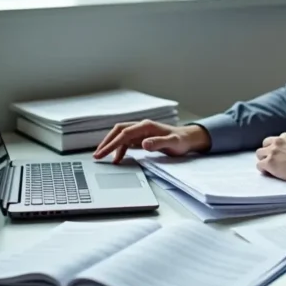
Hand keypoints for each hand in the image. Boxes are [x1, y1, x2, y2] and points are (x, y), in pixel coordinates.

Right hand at [93, 120, 210, 163]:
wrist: (187, 139)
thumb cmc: (181, 141)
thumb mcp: (173, 143)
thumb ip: (159, 143)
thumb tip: (144, 144)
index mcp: (146, 126)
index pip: (124, 133)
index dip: (112, 143)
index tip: (103, 153)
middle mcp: (141, 126)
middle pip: (118, 131)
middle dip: (107, 142)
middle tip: (97, 155)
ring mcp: (141, 131)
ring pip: (121, 136)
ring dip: (111, 146)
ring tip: (102, 158)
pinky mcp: (141, 137)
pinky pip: (126, 141)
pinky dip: (119, 149)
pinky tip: (117, 159)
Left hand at [255, 132, 285, 182]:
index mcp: (285, 137)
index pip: (273, 140)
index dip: (274, 148)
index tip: (277, 155)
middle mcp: (276, 142)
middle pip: (264, 146)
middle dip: (266, 153)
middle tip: (271, 161)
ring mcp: (271, 152)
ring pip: (259, 154)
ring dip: (263, 160)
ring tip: (269, 167)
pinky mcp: (268, 162)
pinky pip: (259, 165)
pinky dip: (263, 169)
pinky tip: (268, 173)